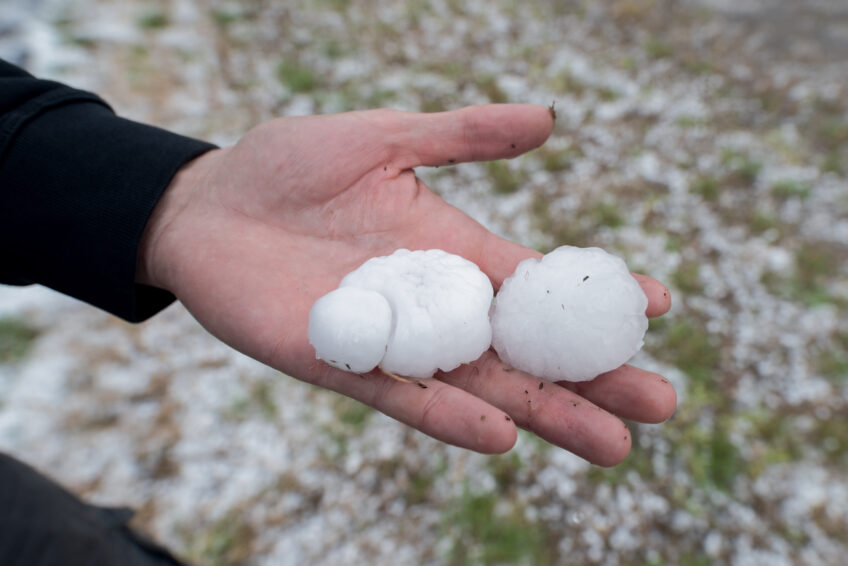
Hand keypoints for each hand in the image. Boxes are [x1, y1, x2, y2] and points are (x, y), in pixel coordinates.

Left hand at [138, 105, 675, 465]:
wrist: (206, 203)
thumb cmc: (290, 165)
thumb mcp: (384, 137)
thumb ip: (463, 137)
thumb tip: (550, 121)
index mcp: (454, 250)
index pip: (539, 282)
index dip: (595, 294)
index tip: (658, 304)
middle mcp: (437, 303)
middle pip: (526, 350)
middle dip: (592, 376)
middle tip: (661, 403)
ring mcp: (394, 338)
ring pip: (480, 386)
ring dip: (544, 413)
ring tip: (612, 442)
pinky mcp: (342, 361)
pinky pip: (404, 395)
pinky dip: (450, 418)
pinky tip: (501, 435)